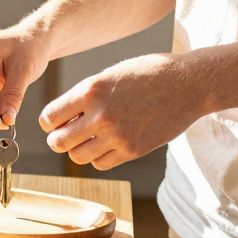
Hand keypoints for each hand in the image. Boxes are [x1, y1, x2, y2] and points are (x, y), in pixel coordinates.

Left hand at [41, 53, 204, 169]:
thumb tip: (63, 115)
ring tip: (89, 138)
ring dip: (78, 149)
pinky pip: (100, 164)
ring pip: (77, 156)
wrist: (188, 84)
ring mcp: (117, 135)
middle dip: (58, 138)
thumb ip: (86, 94)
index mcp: (91, 89)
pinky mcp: (132, 150)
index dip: (50, 121)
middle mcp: (100, 114)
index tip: (57, 120)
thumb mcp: (111, 74)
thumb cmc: (148, 73)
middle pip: (58, 142)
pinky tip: (107, 144)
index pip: (49, 117)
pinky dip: (98, 157)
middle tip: (67, 133)